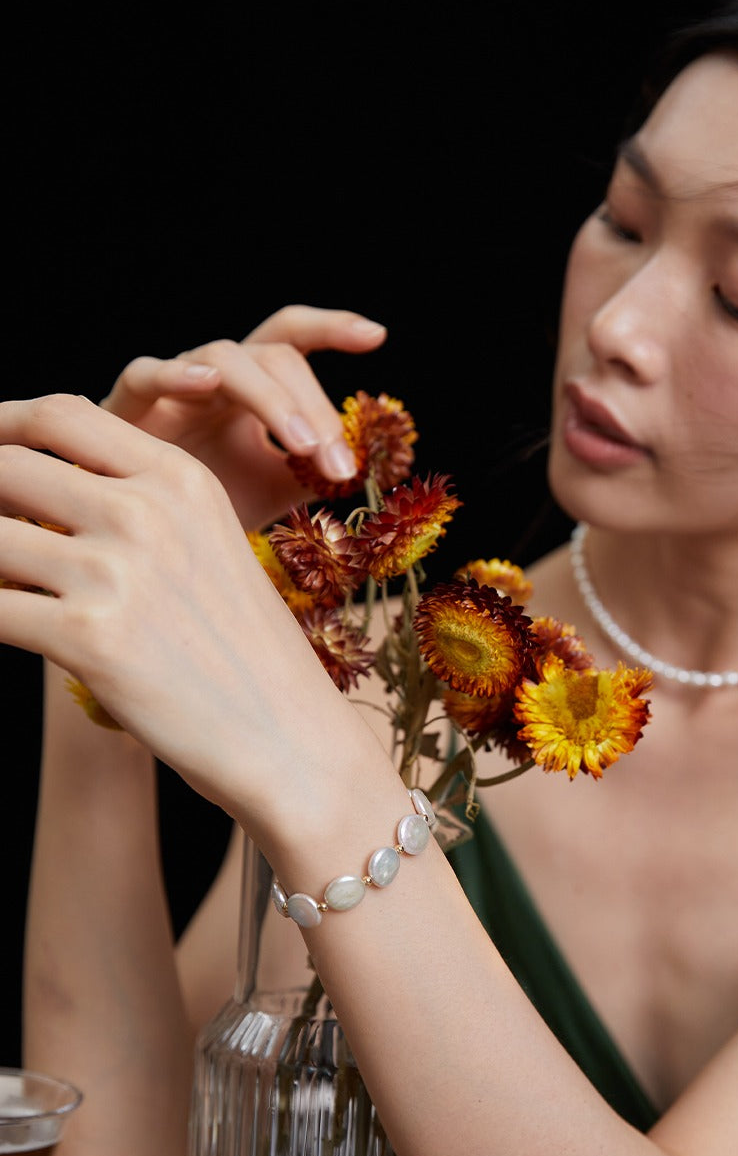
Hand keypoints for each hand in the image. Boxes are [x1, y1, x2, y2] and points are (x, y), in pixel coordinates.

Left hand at [0, 396, 358, 820]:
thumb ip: (137, 512)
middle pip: (9, 465)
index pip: (63, 415)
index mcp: (182, 481)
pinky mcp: (88, 639)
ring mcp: (116, 573)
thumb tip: (31, 493)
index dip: (3, 427)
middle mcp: (147, 513)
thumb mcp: (211, 553)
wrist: (291, 740)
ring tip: (2, 586)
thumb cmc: (247, 658)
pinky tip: (4, 629)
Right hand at [101, 305, 386, 531]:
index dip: (332, 329)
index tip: (376, 335)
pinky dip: (175, 373)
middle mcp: (217, 375)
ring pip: (225, 357)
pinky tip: (207, 385)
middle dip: (315, 405)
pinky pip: (146, 373)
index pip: (293, 341)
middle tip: (340, 461)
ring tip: (302, 444)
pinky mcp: (126, 404)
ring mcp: (173, 384)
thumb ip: (318, 473)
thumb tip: (373, 467)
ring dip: (272, 400)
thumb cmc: (212, 500)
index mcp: (254, 386)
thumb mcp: (278, 489)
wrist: (148, 536)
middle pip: (274, 356)